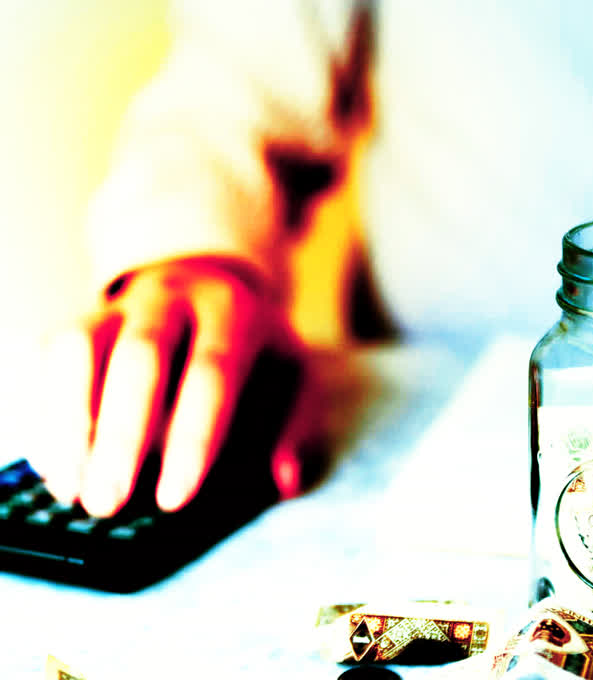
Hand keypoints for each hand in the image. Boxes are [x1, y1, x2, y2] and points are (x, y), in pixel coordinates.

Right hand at [29, 258, 310, 516]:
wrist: (210, 280)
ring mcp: (120, 304)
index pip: (213, 371)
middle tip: (109, 503)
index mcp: (234, 310)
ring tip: (72, 490)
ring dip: (71, 423)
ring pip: (80, 349)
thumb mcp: (291, 370)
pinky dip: (50, 414)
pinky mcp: (81, 318)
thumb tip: (285, 481)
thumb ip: (295, 423)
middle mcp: (173, 296)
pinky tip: (58, 468)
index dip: (193, 435)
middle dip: (121, 435)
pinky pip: (51, 357)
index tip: (175, 498)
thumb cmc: (252, 344)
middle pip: (140, 356)